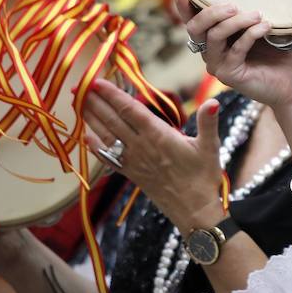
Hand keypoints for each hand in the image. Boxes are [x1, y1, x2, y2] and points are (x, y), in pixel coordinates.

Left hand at [83, 76, 225, 229]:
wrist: (193, 211)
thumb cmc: (203, 178)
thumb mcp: (210, 147)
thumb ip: (208, 122)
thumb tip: (213, 101)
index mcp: (159, 136)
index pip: (131, 110)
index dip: (113, 95)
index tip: (98, 82)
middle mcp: (141, 147)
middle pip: (113, 120)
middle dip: (96, 102)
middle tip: (80, 87)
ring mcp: (133, 161)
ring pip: (106, 136)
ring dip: (91, 119)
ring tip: (78, 104)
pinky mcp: (131, 173)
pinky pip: (108, 156)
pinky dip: (95, 145)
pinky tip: (86, 137)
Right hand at [176, 0, 291, 110]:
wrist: (290, 83)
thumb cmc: (275, 51)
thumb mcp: (259, 26)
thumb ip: (247, 11)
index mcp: (213, 38)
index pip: (193, 21)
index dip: (184, 7)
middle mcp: (209, 51)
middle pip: (196, 27)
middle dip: (212, 12)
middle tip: (233, 5)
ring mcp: (217, 64)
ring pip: (215, 36)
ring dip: (236, 21)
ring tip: (257, 14)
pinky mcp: (229, 75)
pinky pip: (236, 49)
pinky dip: (251, 34)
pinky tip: (265, 26)